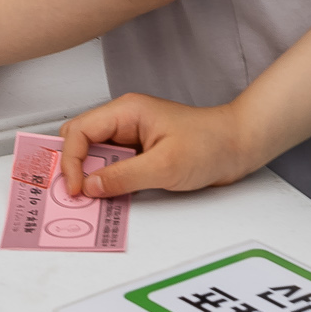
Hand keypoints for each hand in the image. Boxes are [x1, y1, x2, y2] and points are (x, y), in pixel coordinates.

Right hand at [58, 94, 259, 199]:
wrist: (239, 146)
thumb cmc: (210, 144)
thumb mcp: (165, 165)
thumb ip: (124, 177)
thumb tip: (90, 187)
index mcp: (126, 111)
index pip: (80, 131)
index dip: (71, 160)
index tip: (75, 188)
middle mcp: (124, 121)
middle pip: (81, 141)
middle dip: (74, 167)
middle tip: (74, 195)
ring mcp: (131, 136)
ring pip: (95, 155)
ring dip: (91, 177)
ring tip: (90, 200)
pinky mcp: (140, 153)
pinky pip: (113, 166)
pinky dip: (107, 182)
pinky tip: (108, 197)